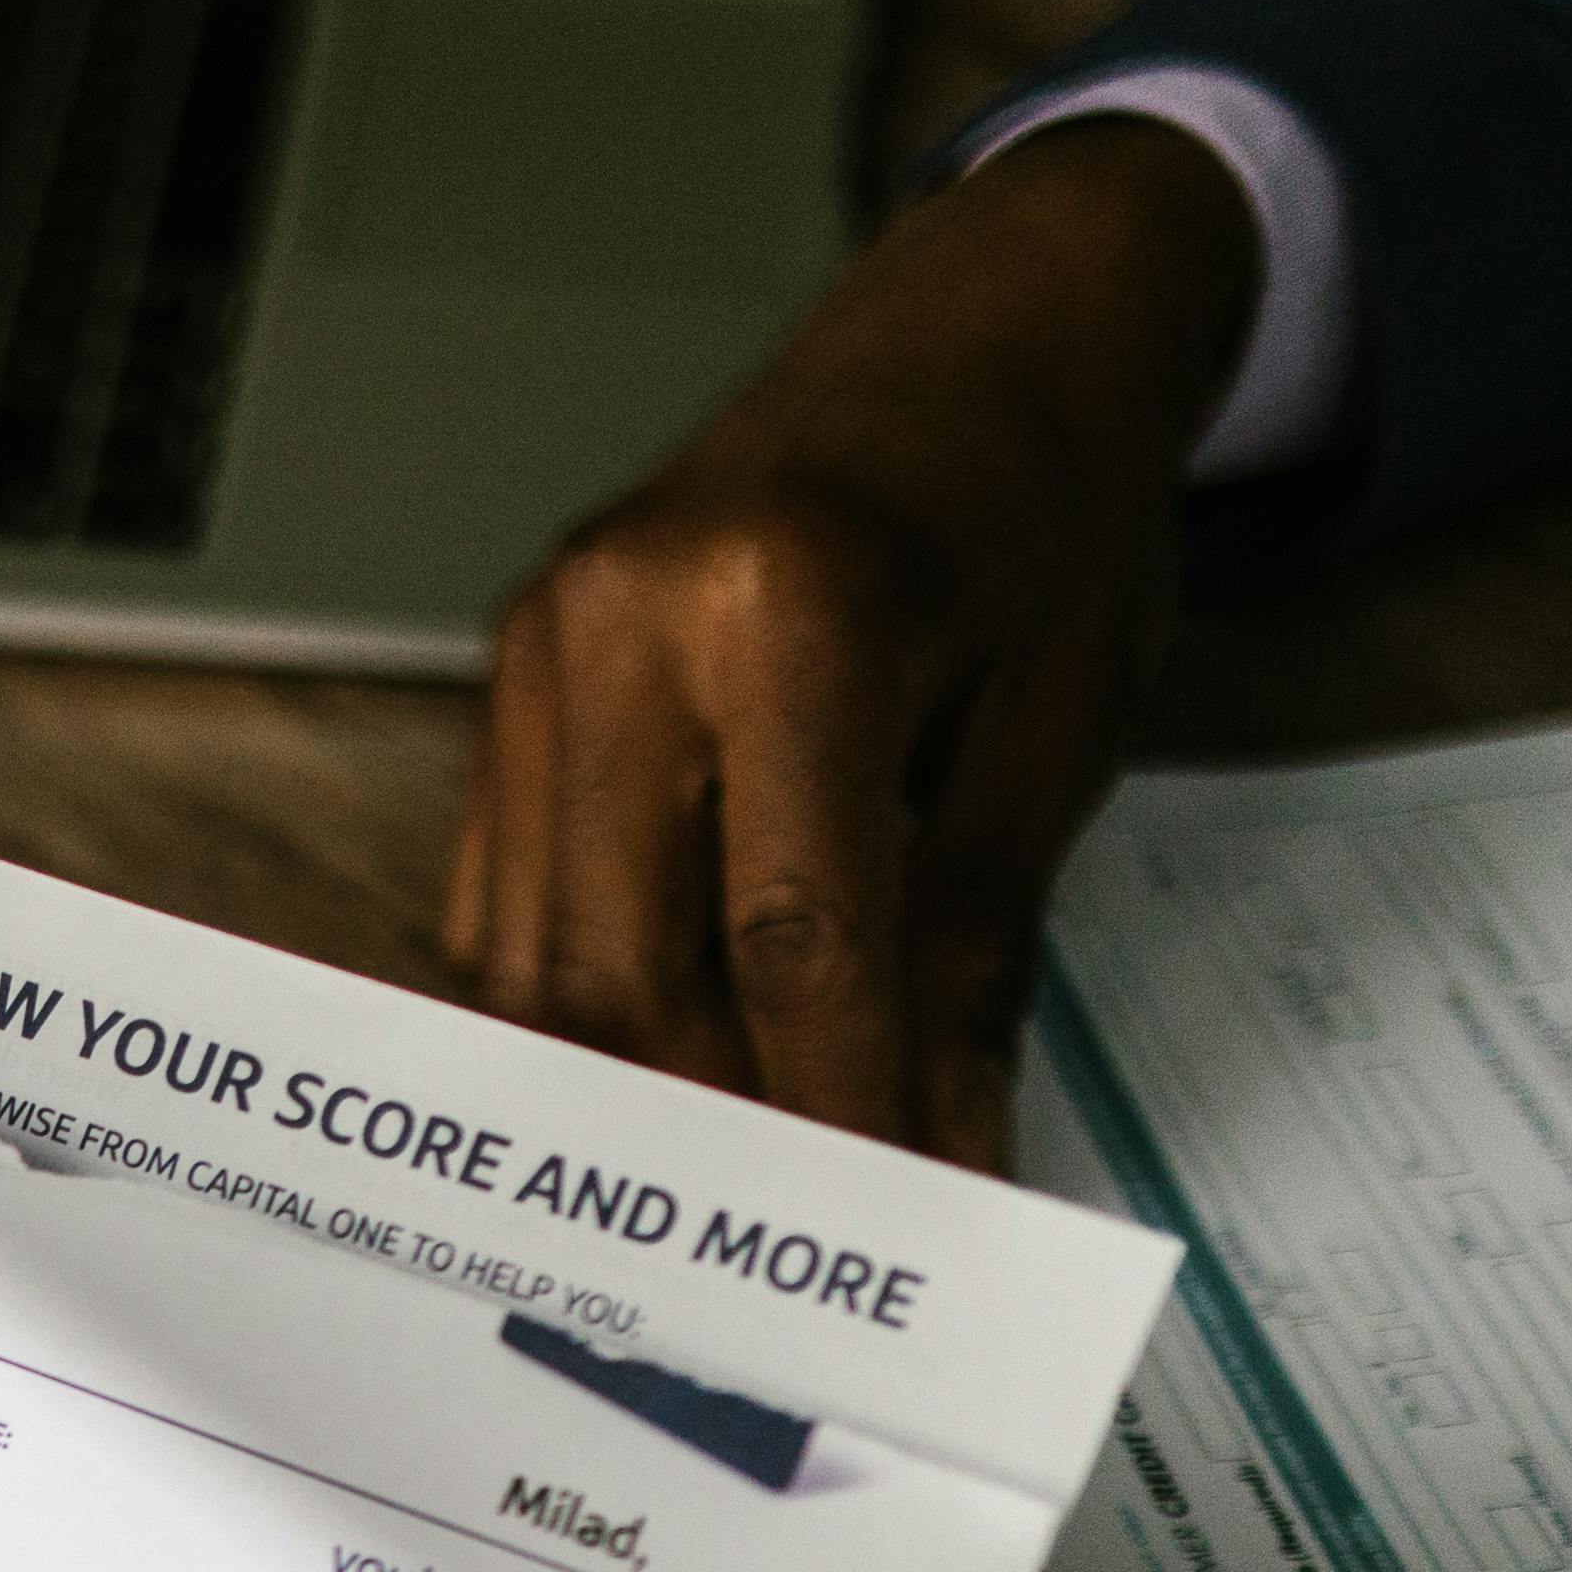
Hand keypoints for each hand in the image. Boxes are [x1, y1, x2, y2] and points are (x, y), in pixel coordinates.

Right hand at [446, 114, 1262, 1163]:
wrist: (985, 314)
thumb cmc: (1046, 493)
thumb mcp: (1058, 721)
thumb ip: (972, 948)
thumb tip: (934, 1150)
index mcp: (790, 597)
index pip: (785, 932)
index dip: (830, 1110)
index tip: (879, 1240)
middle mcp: (626, 616)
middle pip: (615, 969)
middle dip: (703, 1131)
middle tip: (790, 1256)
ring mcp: (544, 644)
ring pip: (534, 956)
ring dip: (632, 1086)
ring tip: (733, 1187)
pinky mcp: (516, 678)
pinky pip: (513, 899)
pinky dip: (586, 1004)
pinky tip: (669, 1068)